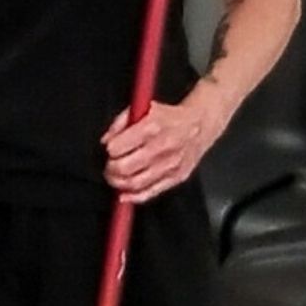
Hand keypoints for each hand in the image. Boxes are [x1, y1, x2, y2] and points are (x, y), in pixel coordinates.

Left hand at [102, 83, 231, 203]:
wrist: (198, 125)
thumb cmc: (168, 117)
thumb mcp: (143, 108)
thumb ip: (120, 122)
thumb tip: (106, 140)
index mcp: (151, 127)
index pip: (117, 147)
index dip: (108, 150)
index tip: (108, 149)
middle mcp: (162, 147)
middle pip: (124, 167)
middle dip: (110, 169)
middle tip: (108, 166)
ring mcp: (171, 165)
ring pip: (136, 183)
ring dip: (119, 183)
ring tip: (115, 178)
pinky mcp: (177, 177)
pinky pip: (151, 192)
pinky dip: (134, 197)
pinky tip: (125, 194)